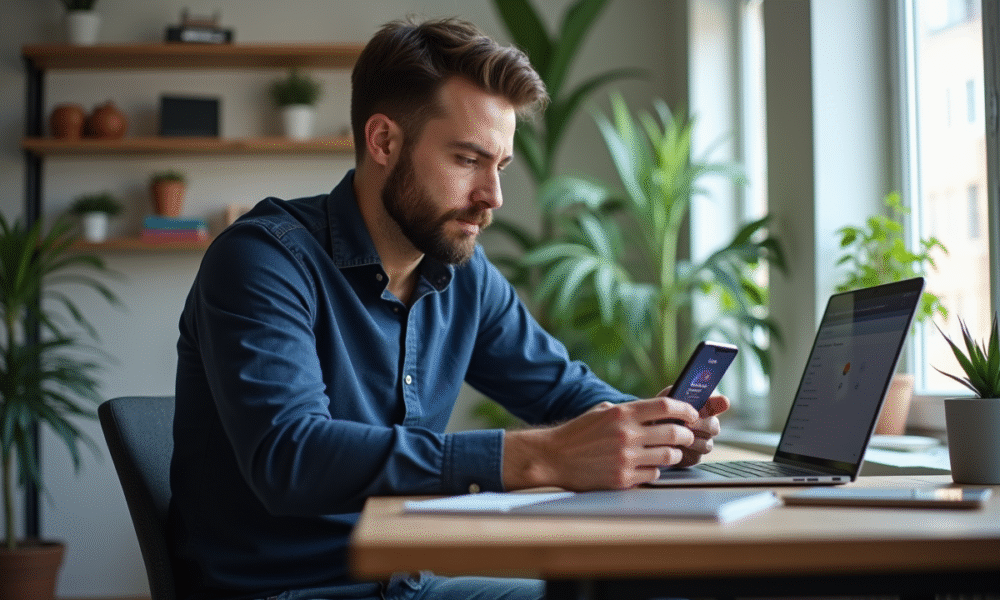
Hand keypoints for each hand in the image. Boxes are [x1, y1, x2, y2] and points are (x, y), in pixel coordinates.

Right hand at [502, 397, 699, 491]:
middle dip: (686, 435)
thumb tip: (659, 410)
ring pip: (668, 456)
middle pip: (674, 432)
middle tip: (686, 436)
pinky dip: (655, 471)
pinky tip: (648, 467)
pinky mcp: (622, 478)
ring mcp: (625, 458)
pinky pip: (653, 475)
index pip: (666, 406)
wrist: (554, 457)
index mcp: (622, 413)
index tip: (692, 414)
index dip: (686, 409)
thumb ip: (629, 410)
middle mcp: (626, 434)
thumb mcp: (602, 412)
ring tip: (669, 453)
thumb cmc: (579, 433)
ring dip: (673, 455)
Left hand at [658, 387, 729, 467]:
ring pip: (707, 443)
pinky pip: (697, 455)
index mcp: (702, 408)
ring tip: (679, 435)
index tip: (722, 401)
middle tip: (690, 422)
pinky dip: (687, 450)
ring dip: (693, 439)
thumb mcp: (667, 400)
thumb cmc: (660, 413)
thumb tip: (691, 388)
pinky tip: (676, 445)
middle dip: (703, 424)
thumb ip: (679, 394)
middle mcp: (705, 425)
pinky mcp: (694, 457)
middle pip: (715, 426)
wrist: (648, 433)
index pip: (718, 403)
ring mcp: (701, 441)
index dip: (720, 402)